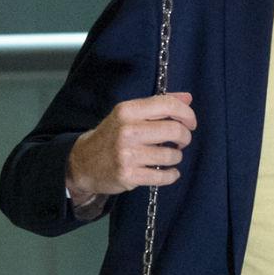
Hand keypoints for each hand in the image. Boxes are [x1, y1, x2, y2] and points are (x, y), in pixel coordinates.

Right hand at [66, 91, 196, 203]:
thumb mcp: (129, 114)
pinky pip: (163, 176)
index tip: (190, 123)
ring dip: (176, 156)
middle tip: (181, 142)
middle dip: (185, 137)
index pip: (168, 105)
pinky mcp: (129, 176)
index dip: (187, 114)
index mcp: (127, 110)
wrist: (83, 163)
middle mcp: (127, 130)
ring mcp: (127, 154)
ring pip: (171, 155)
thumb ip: (158, 105)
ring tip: (168, 156)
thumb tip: (188, 98)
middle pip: (174, 130)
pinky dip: (171, 175)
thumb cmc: (112, 135)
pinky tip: (169, 172)